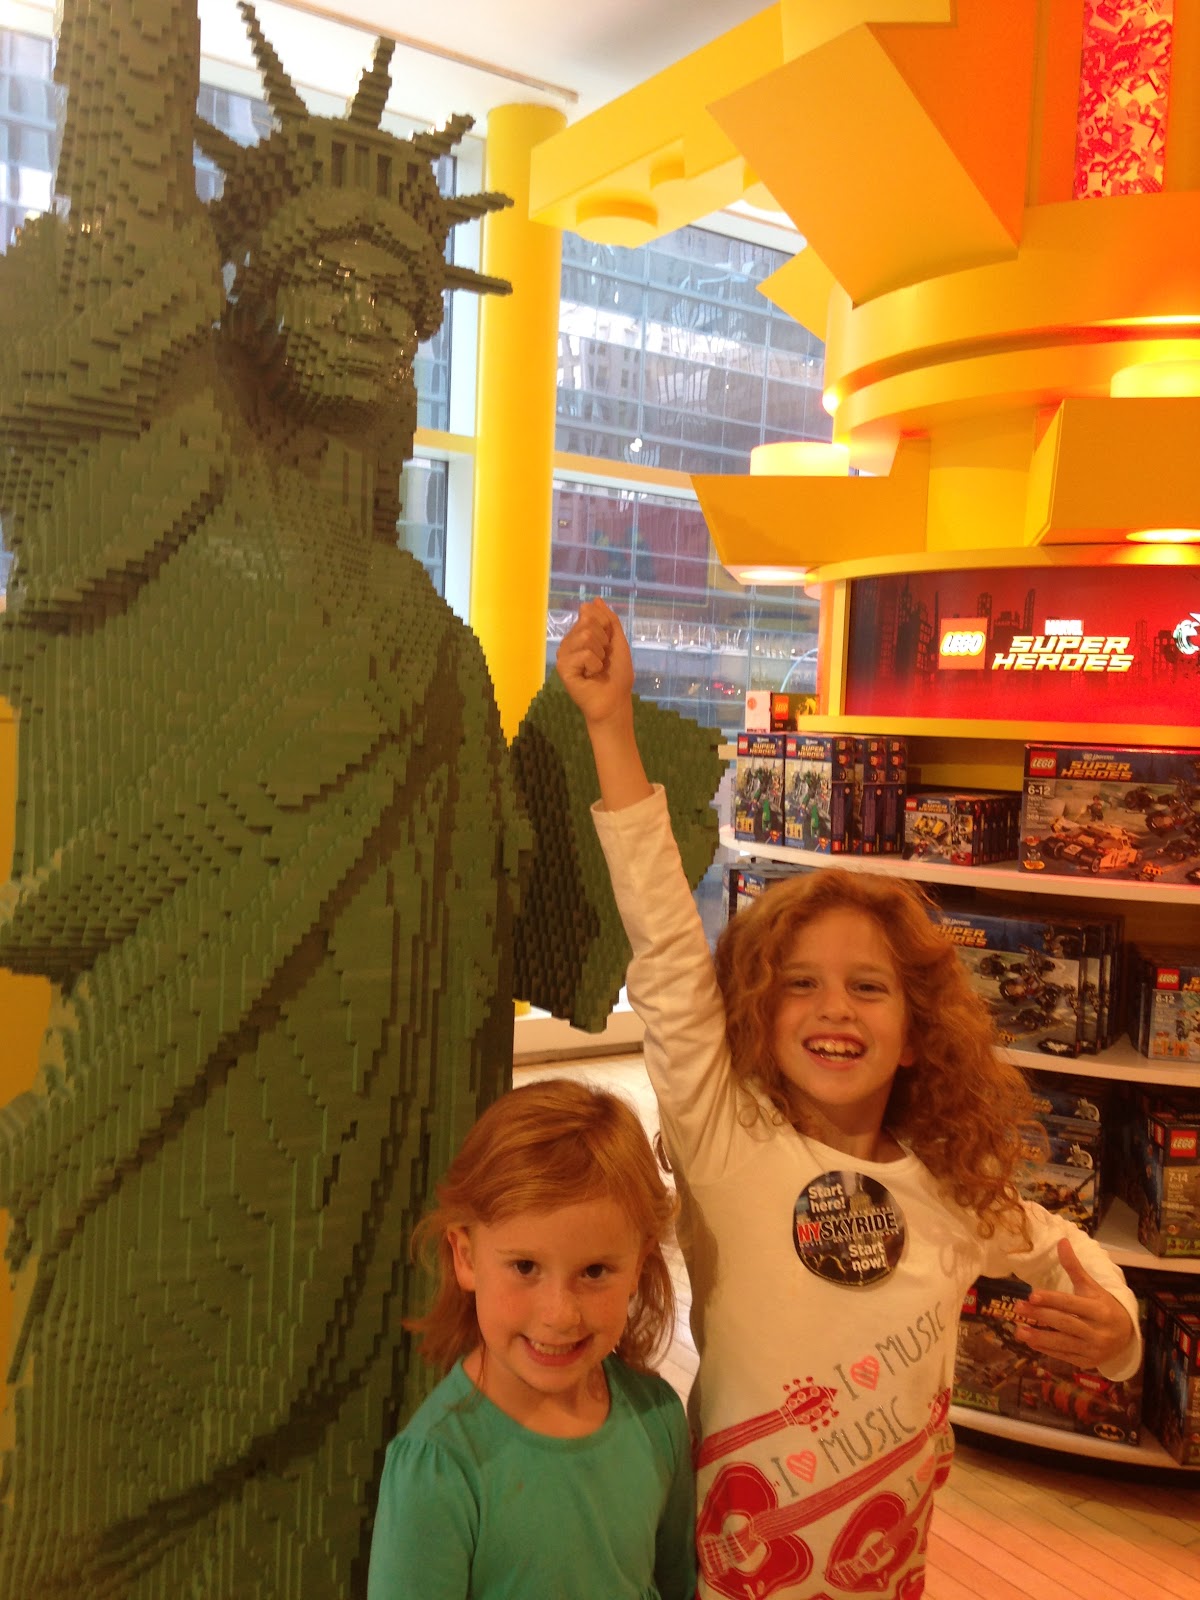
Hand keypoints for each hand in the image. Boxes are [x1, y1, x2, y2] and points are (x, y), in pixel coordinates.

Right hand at [555, 598, 634, 727]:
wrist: (615, 701)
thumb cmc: (617, 675)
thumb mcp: (617, 641)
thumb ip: (608, 620)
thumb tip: (595, 600)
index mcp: (580, 635)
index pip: (589, 612)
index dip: (605, 627)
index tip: (608, 645)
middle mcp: (569, 642)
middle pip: (587, 622)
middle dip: (603, 641)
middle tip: (603, 659)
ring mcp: (564, 655)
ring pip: (585, 636)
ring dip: (599, 653)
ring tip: (597, 667)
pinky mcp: (563, 668)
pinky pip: (583, 654)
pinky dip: (594, 665)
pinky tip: (590, 675)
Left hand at [1013, 1237, 1135, 1371]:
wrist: (1126, 1337)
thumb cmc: (1104, 1307)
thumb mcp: (1092, 1287)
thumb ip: (1074, 1267)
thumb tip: (1061, 1241)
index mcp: (1100, 1310)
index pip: (1072, 1304)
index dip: (1051, 1300)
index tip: (1031, 1295)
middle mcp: (1098, 1331)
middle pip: (1065, 1323)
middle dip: (1040, 1316)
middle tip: (1017, 1307)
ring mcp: (1093, 1349)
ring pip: (1063, 1343)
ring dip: (1039, 1337)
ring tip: (1018, 1330)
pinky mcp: (1087, 1363)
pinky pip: (1064, 1356)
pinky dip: (1046, 1349)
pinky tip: (1030, 1341)